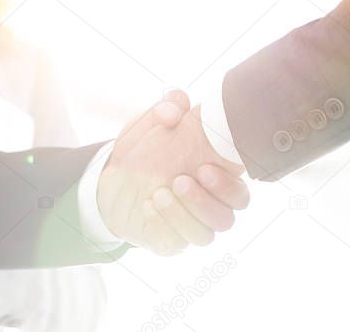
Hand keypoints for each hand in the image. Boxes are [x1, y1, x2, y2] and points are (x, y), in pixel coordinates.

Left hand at [98, 96, 248, 254]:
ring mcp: (188, 227)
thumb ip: (166, 107)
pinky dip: (163, 225)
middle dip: (206, 201)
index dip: (229, 185)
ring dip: (184, 214)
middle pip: (227, 217)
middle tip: (180, 180)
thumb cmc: (143, 149)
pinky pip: (175, 243)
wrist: (109, 178)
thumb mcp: (150, 123)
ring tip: (160, 193)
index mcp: (214, 179)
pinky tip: (148, 206)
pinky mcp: (167, 241)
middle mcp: (208, 206)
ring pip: (205, 236)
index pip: (240, 192)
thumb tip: (176, 106)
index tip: (204, 167)